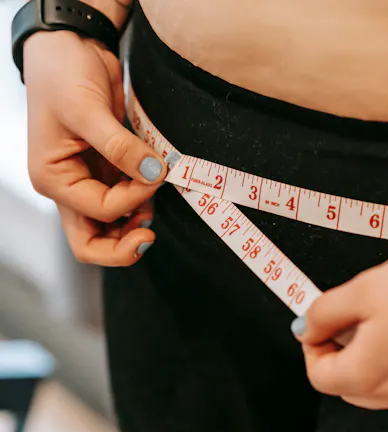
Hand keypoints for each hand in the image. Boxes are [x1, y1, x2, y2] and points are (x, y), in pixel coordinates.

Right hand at [24, 31, 166, 265]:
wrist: (71, 49)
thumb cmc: (62, 75)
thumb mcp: (87, 109)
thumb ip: (120, 146)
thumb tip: (153, 173)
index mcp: (53, 179)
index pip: (98, 210)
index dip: (131, 198)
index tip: (155, 173)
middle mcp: (69, 188)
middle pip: (92, 243)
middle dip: (122, 247)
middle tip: (149, 236)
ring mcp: (88, 183)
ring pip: (110, 229)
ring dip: (134, 224)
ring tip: (153, 204)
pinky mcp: (106, 173)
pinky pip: (124, 203)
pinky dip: (140, 204)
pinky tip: (151, 191)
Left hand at [291, 246, 387, 413]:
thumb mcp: (365, 290)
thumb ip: (324, 312)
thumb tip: (306, 327)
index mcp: (366, 375)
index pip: (317, 375)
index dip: (312, 346)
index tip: (318, 324)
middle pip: (346, 384)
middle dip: (340, 351)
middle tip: (351, 316)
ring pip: (378, 383)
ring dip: (369, 355)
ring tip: (386, 316)